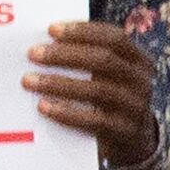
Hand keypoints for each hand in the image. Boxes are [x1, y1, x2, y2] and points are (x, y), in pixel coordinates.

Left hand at [26, 19, 157, 163]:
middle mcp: (141, 81)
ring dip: (59, 84)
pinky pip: (95, 121)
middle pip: (105, 61)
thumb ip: (88, 57)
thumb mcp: (108, 75)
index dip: (83, 31)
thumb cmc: (108, 97)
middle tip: (33, 54)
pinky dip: (67, 113)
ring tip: (29, 81)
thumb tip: (44, 43)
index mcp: (138, 60)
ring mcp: (136, 107)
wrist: (131, 138)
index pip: (114, 38)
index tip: (51, 30)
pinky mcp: (124, 132)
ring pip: (98, 90)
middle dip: (65, 55)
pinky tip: (43, 106)